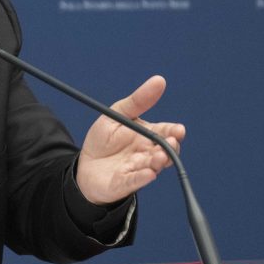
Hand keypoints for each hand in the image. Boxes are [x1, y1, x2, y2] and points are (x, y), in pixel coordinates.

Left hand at [76, 75, 184, 204]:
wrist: (84, 165)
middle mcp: (147, 154)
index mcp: (148, 136)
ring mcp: (137, 170)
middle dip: (169, 147)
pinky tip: (148, 174)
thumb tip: (159, 80)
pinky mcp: (124, 184)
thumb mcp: (117, 115)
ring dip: (158, 162)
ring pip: (152, 167)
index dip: (174, 132)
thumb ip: (138, 101)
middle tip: (171, 141)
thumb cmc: (104, 140)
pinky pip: (135, 182)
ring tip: (160, 156)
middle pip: (164, 151)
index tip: (178, 130)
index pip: (166, 133)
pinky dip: (142, 178)